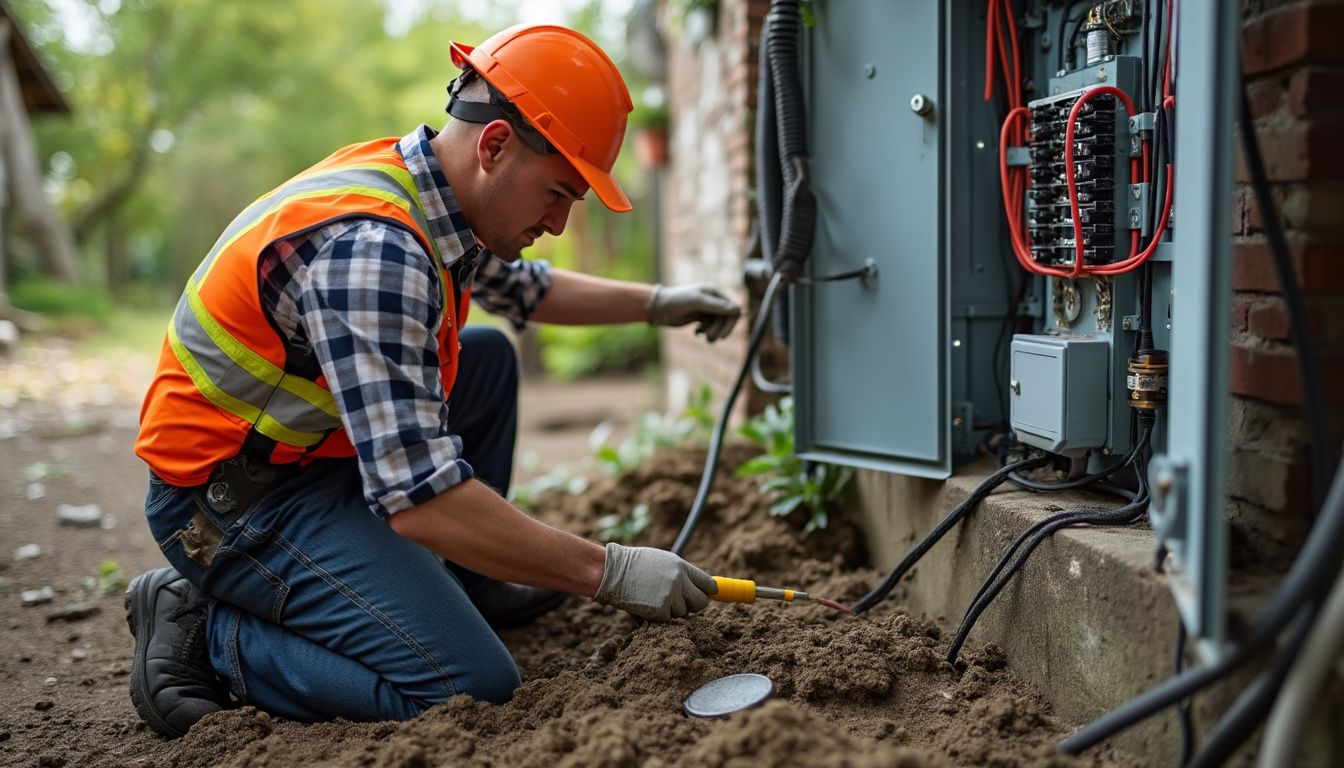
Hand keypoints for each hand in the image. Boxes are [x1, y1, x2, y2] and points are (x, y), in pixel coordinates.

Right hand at [593, 543, 715, 620]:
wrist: (612, 572)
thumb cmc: (634, 565)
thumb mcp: (662, 561)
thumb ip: (682, 573)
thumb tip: (702, 587)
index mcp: (681, 567)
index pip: (708, 584)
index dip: (707, 592)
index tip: (706, 595)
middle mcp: (679, 581)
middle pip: (701, 602)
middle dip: (692, 605)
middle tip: (679, 601)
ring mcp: (670, 597)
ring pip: (683, 613)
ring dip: (672, 610)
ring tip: (654, 597)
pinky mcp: (660, 611)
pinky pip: (668, 620)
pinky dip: (659, 616)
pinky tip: (647, 604)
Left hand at [646, 283, 741, 341]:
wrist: (659, 308)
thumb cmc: (677, 300)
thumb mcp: (697, 302)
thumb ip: (717, 306)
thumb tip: (737, 310)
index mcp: (715, 292)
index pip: (732, 309)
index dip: (730, 323)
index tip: (723, 336)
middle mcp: (713, 300)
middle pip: (726, 319)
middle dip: (719, 329)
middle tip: (710, 339)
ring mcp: (707, 309)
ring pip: (718, 325)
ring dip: (712, 332)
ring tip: (701, 335)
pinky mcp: (700, 318)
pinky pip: (710, 327)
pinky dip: (705, 332)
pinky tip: (696, 332)